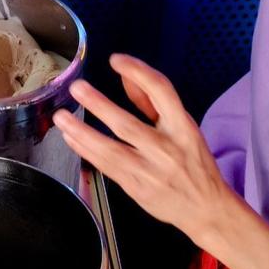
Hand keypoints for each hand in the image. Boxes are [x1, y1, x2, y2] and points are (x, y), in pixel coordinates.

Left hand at [54, 54, 236, 249]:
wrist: (206, 209)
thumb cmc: (193, 162)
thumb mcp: (181, 126)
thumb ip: (152, 101)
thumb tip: (126, 74)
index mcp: (183, 127)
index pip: (162, 92)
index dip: (139, 72)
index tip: (116, 60)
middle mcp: (167, 148)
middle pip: (129, 125)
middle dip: (100, 105)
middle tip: (77, 87)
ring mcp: (151, 171)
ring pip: (112, 150)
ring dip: (83, 133)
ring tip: (61, 117)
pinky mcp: (136, 188)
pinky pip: (106, 167)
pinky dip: (86, 151)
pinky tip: (70, 138)